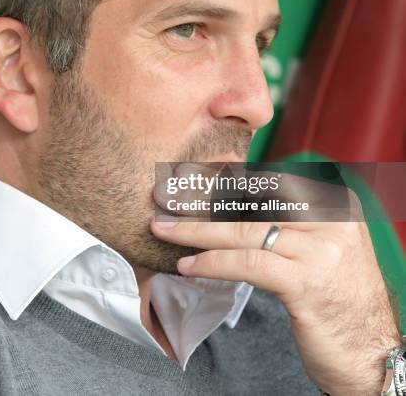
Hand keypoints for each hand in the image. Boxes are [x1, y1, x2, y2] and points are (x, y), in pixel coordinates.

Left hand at [150, 177, 400, 395]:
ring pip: (244, 230)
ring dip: (196, 230)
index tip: (186, 181)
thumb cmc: (334, 296)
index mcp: (334, 201)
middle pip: (252, 201)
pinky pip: (248, 263)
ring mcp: (321, 249)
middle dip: (202, 200)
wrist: (370, 352)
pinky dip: (213, 262)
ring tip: (163, 229)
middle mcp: (331, 218)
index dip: (221, 180)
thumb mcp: (317, 247)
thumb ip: (285, 220)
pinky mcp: (307, 281)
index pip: (266, 181)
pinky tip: (187, 265)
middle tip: (164, 198)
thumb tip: (225, 199)